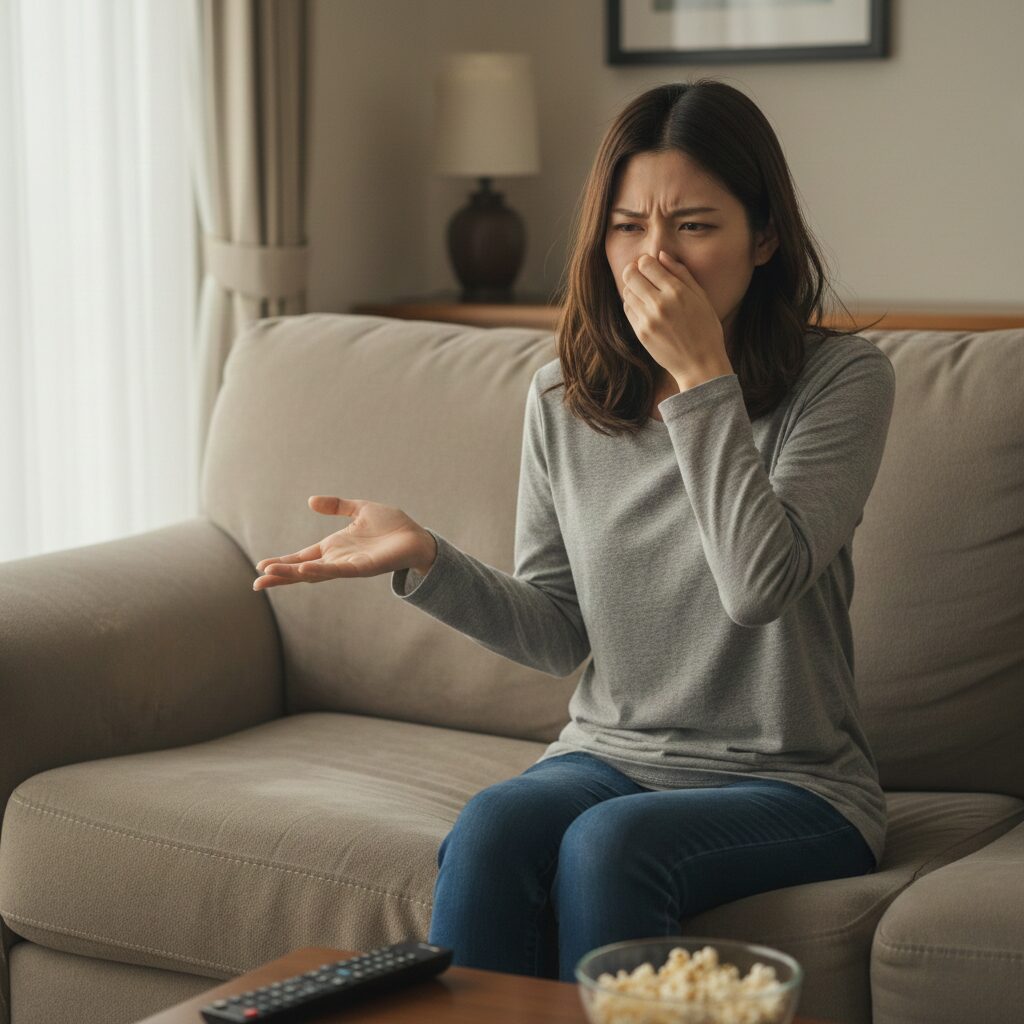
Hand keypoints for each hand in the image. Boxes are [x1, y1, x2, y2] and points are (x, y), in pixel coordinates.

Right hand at [253, 495, 435, 590]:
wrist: (417, 537)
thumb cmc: (391, 525)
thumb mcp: (359, 510)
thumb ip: (336, 506)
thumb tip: (310, 501)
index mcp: (334, 547)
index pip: (301, 557)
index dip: (282, 562)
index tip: (261, 567)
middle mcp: (338, 559)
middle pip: (302, 570)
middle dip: (280, 576)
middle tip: (256, 583)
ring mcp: (349, 566)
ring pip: (315, 572)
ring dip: (293, 574)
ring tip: (271, 575)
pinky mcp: (363, 568)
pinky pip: (338, 570)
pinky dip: (320, 571)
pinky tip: (304, 570)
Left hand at [621, 251, 731, 388]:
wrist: (700, 364)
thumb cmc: (706, 329)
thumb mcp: (701, 297)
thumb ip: (681, 273)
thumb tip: (661, 255)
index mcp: (677, 292)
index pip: (647, 264)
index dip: (646, 262)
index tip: (651, 266)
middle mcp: (660, 304)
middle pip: (630, 275)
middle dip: (634, 271)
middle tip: (642, 275)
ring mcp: (648, 320)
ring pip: (626, 292)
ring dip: (633, 288)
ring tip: (645, 293)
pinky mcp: (641, 333)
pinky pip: (628, 310)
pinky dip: (633, 304)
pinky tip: (645, 308)